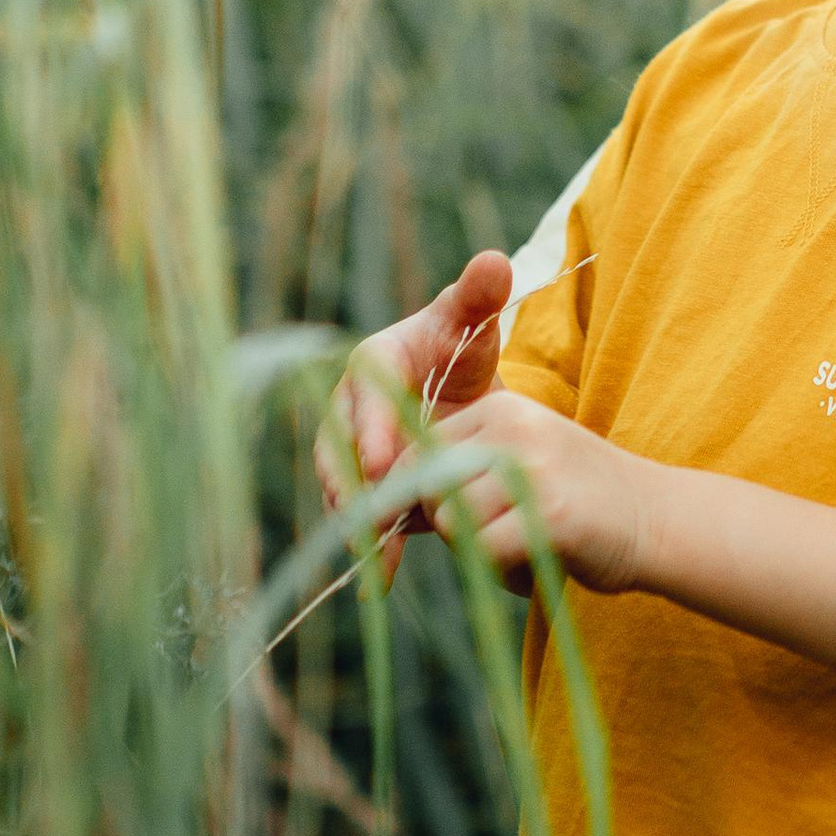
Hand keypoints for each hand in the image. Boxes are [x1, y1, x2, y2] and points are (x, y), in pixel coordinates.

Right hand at [320, 247, 513, 571]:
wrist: (459, 390)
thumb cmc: (462, 346)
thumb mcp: (474, 322)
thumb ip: (480, 295)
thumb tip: (495, 260)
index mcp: (373, 361)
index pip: (364, 392)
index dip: (371, 427)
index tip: (383, 459)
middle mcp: (352, 408)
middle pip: (341, 448)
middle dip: (354, 485)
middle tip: (373, 515)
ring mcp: (354, 452)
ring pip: (346, 488)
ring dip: (361, 522)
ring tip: (378, 554)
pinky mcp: (368, 487)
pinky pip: (363, 516)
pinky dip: (373, 545)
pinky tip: (383, 576)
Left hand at [415, 386, 648, 597]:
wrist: (659, 520)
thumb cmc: (578, 503)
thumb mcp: (518, 465)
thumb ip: (460, 474)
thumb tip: (380, 506)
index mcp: (502, 409)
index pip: (419, 454)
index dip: (420, 498)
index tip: (447, 523)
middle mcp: (514, 429)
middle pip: (428, 489)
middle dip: (449, 527)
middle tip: (497, 538)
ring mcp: (532, 468)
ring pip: (453, 524)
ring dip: (477, 553)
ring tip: (521, 548)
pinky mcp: (550, 512)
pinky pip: (483, 553)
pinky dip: (502, 572)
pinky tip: (534, 564)